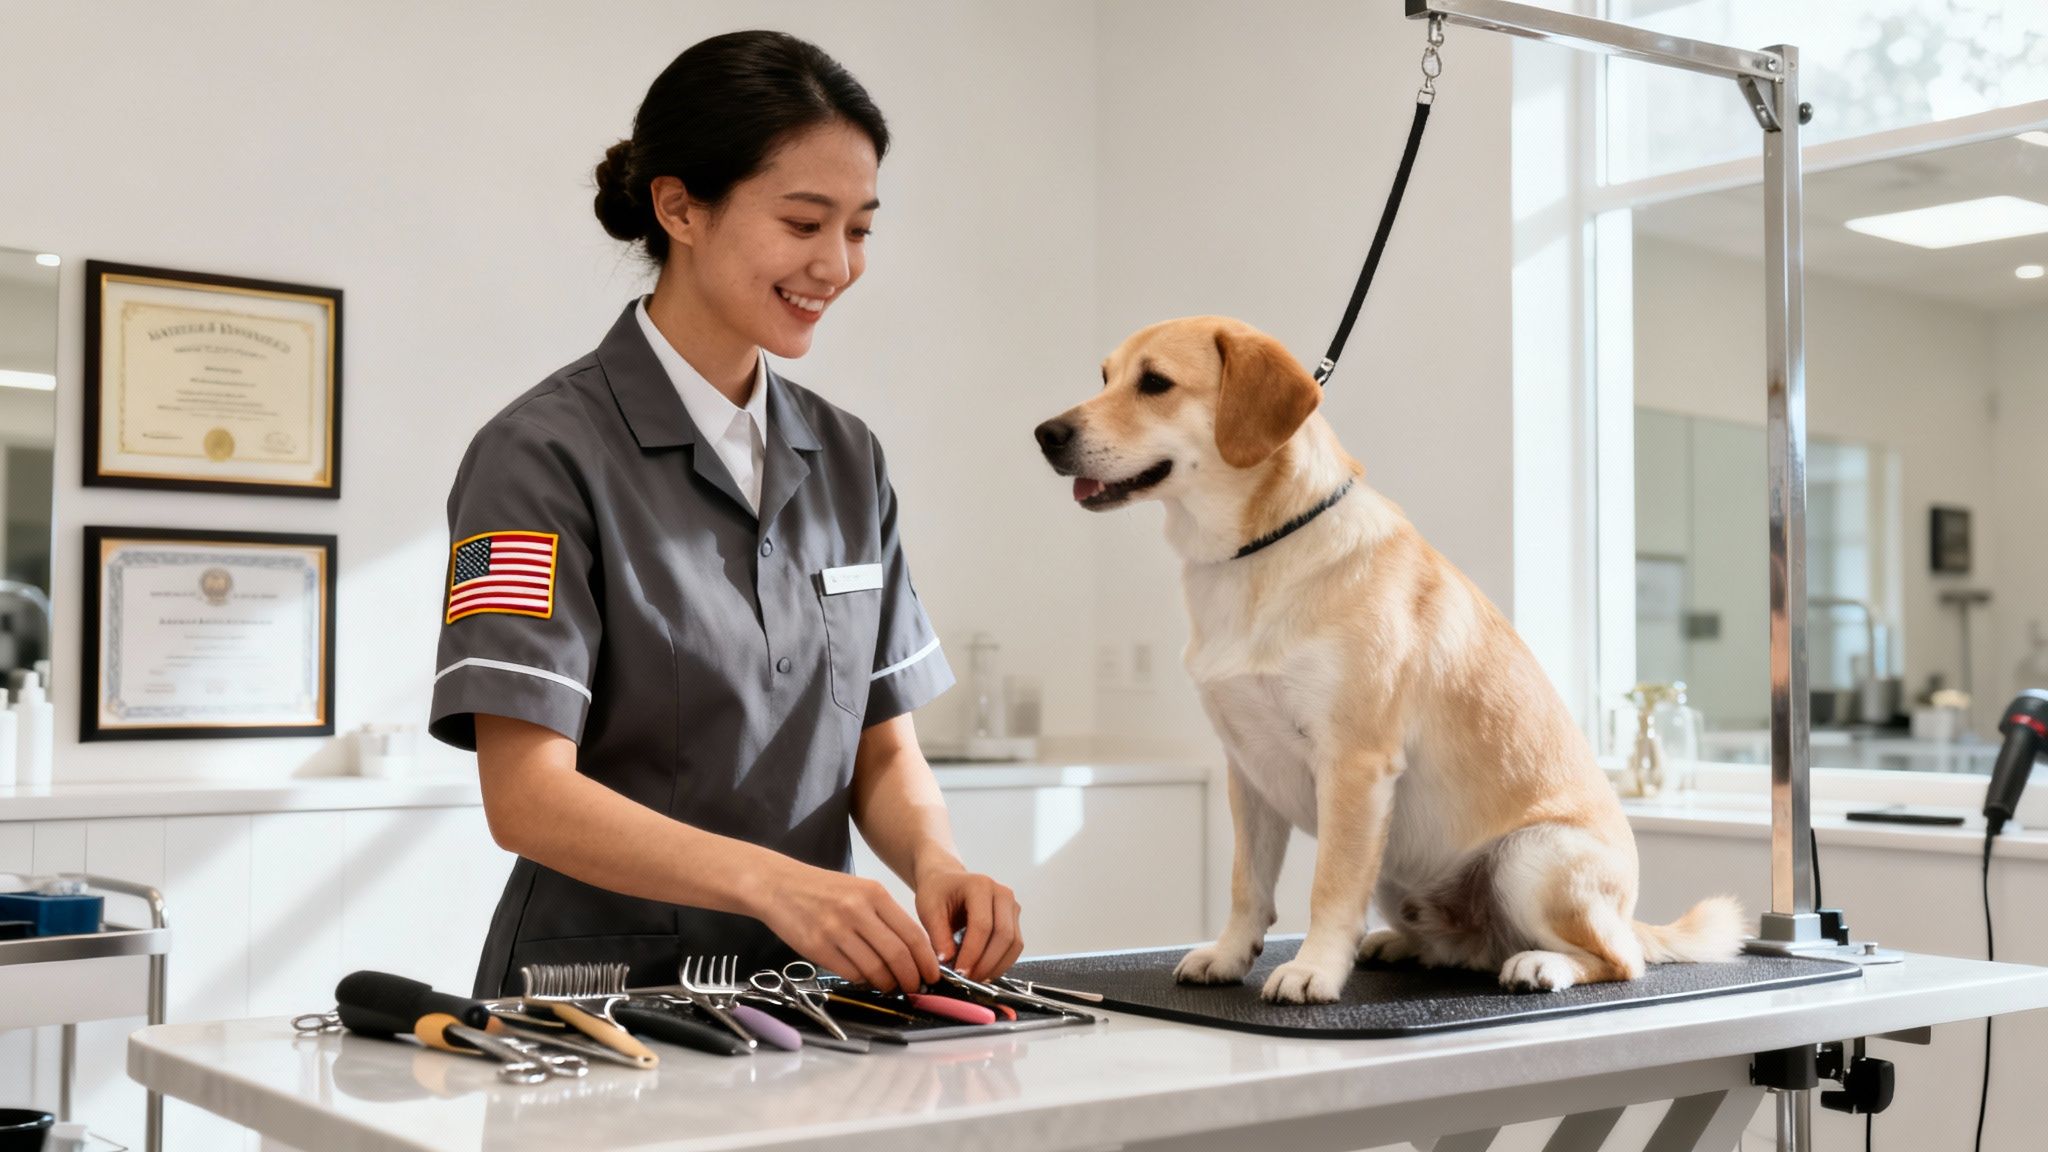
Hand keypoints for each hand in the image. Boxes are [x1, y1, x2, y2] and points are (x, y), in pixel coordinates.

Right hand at [755, 863, 938, 991]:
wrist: (779, 885)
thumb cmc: (823, 890)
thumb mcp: (860, 890)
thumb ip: (886, 916)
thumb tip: (913, 951)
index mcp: (874, 894)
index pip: (912, 934)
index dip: (926, 960)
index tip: (932, 975)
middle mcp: (857, 910)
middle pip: (898, 955)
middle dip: (911, 978)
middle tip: (913, 987)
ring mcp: (836, 930)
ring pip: (875, 969)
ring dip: (887, 984)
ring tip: (889, 986)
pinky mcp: (817, 948)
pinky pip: (850, 973)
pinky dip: (863, 981)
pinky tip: (865, 979)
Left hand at [914, 868, 1022, 980]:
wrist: (947, 881)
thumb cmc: (937, 892)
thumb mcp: (928, 910)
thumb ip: (938, 936)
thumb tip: (947, 962)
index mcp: (980, 885)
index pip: (982, 925)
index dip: (973, 953)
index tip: (960, 973)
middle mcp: (1002, 893)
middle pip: (1004, 935)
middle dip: (987, 963)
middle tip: (969, 980)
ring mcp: (1011, 906)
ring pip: (1014, 943)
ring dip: (997, 965)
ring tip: (976, 978)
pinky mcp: (1014, 919)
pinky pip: (1014, 946)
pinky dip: (1001, 962)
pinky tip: (984, 970)